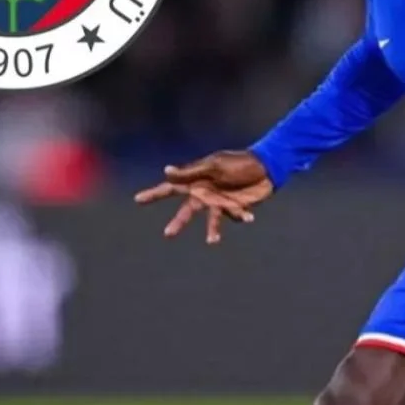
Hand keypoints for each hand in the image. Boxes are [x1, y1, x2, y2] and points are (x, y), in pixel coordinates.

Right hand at [133, 151, 274, 244]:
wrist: (266, 167)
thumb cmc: (239, 162)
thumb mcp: (215, 165)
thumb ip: (191, 172)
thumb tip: (166, 170)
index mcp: (197, 180)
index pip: (171, 187)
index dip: (154, 193)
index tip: (137, 199)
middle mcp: (205, 193)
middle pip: (187, 211)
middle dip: (178, 222)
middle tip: (167, 234)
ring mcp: (220, 202)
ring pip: (212, 220)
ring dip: (212, 230)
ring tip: (212, 241)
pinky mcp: (235, 208)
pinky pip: (234, 217)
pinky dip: (241, 217)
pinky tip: (250, 217)